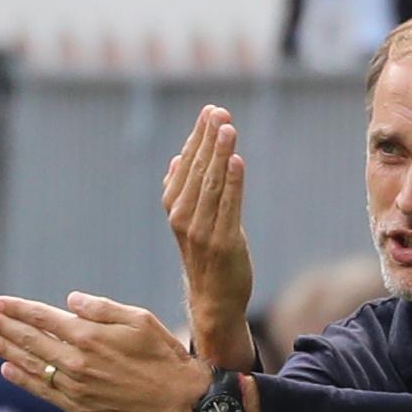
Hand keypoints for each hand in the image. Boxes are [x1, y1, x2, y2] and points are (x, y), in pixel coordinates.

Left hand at [0, 292, 210, 411]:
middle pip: (29, 339)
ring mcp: (75, 386)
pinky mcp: (79, 407)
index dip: (17, 309)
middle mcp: (76, 360)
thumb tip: (69, 301)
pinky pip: (43, 390)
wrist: (179, 401)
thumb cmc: (164, 356)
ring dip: (5, 350)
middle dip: (2, 325)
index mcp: (89, 335)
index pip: (42, 318)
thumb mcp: (139, 319)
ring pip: (31, 364)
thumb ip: (101, 308)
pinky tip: (8, 369)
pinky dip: (23, 379)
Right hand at [163, 105, 256, 369]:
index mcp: (175, 208)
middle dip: (209, 138)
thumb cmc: (207, 256)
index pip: (186, 164)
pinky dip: (232, 183)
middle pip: (197, 170)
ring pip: (211, 184)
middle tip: (219, 111)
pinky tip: (237, 161)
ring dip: (219, 154)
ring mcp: (202, 231)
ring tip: (228, 128)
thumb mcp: (191, 221)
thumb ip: (186, 189)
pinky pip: (228, 207)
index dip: (198, 137)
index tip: (210, 111)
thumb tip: (177, 158)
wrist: (214, 300)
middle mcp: (184, 217)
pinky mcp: (224, 243)